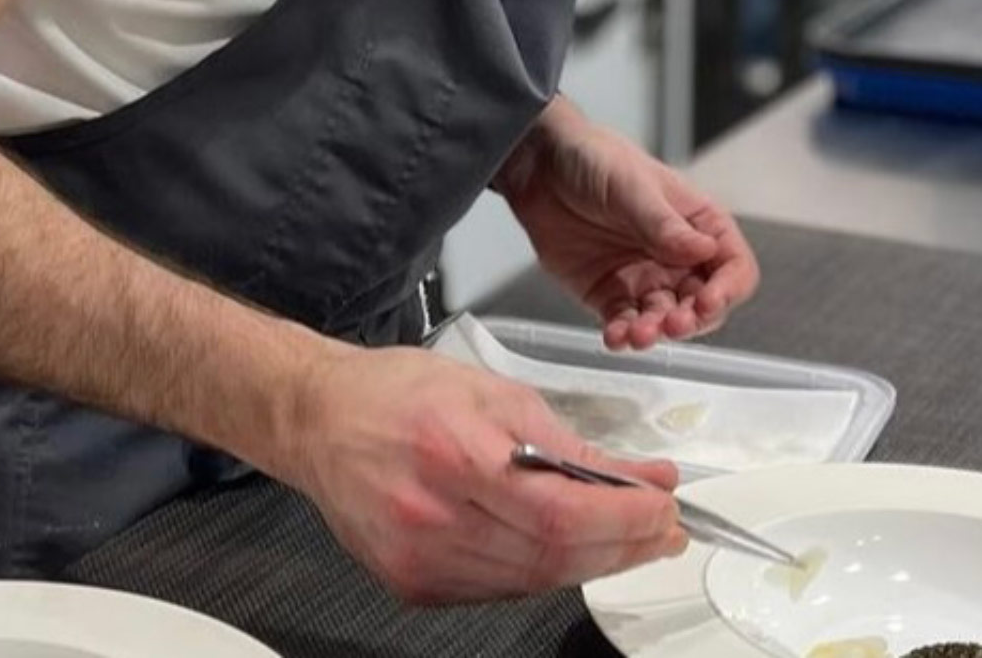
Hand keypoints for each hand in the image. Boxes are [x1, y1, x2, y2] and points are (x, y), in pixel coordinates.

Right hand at [272, 343, 686, 603]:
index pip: (559, 511)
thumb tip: (639, 476)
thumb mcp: (490, 392)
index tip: (664, 505)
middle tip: (662, 526)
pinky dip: (543, 571)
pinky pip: (500, 590)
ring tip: (625, 537)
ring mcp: (419, 559)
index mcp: (450, 453)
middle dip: (623, 544)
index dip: (624, 518)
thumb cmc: (395, 394)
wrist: (317, 421)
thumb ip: (567, 442)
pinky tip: (563, 548)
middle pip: (553, 555)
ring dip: (592, 562)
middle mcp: (431, 516)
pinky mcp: (412, 584)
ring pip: (532, 581)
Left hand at [500, 99, 760, 351]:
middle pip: (704, 304)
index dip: (728, 289)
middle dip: (693, 320)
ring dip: (656, 332)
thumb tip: (704, 250)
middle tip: (673, 323)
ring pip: (665, 320)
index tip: (709, 301)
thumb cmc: (596, 160)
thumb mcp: (633, 186)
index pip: (733, 267)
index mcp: (699, 226)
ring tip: (638, 334)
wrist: (541, 167)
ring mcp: (645, 279)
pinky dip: (623, 334)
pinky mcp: (610, 295)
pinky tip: (615, 337)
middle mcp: (678, 258)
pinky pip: (625, 323)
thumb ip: (664, 224)